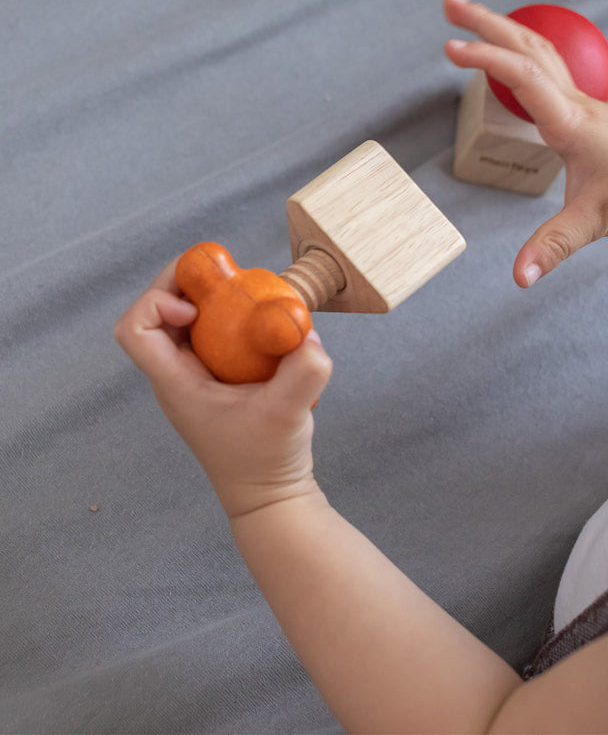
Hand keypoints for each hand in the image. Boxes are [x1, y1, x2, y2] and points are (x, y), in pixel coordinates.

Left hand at [114, 259, 332, 518]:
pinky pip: (217, 338)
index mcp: (177, 383)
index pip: (135, 330)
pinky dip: (237, 322)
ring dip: (216, 302)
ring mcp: (199, 379)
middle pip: (159, 315)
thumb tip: (308, 334)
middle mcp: (180, 377)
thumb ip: (305, 371)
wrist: (271, 495)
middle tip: (226, 275)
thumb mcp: (289, 413)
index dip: (156, 302)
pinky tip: (269, 327)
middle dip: (190, 286)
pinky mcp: (221, 381)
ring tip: (250, 294)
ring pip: (190, 324)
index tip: (199, 305)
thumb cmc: (266, 461)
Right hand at [443, 0, 607, 286]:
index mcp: (573, 123)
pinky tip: (510, 59)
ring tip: (470, 17)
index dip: (486, 61)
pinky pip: (547, 69)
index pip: (524, 77)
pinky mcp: (585, 111)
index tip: (449, 50)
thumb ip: (552, 247)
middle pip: (528, 47)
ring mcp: (582, 103)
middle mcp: (576, 103)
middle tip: (449, 3)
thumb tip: (518, 279)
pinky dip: (521, 52)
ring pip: (539, 52)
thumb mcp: (596, 223)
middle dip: (486, 24)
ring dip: (504, 31)